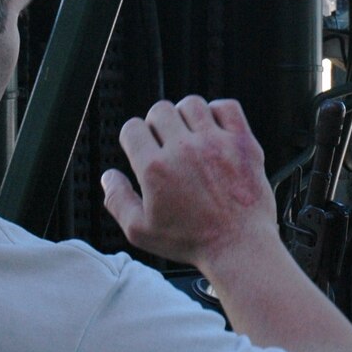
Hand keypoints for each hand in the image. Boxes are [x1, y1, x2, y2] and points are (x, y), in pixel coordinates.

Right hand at [101, 96, 276, 267]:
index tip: (143, 147)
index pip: (132, 128)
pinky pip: (227, 107)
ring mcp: (215, 143)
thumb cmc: (193, 242)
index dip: (134, 137)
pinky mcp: (242, 142)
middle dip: (157, 124)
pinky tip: (215, 129)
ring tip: (190, 134)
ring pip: (191, 104)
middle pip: (160, 110)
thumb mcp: (141, 231)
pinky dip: (218, 112)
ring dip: (186, 116)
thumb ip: (118, 201)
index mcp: (156, 169)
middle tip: (166, 142)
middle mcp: (184, 150)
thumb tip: (108, 177)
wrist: (239, 246)